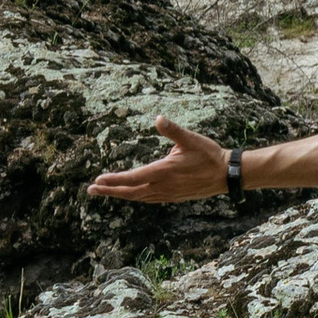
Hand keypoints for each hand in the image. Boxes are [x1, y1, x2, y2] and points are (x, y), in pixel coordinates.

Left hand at [88, 117, 229, 205]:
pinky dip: (135, 197)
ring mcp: (167, 194)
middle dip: (110, 191)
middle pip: (130, 192)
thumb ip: (173, 130)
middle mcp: (163, 186)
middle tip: (91, 190)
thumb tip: (158, 118)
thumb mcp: (191, 139)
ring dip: (120, 195)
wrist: (226, 175)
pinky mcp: (172, 197)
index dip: (114, 180)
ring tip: (105, 192)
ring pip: (138, 197)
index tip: (98, 180)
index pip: (133, 177)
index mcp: (164, 171)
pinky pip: (148, 199)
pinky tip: (130, 194)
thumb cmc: (209, 155)